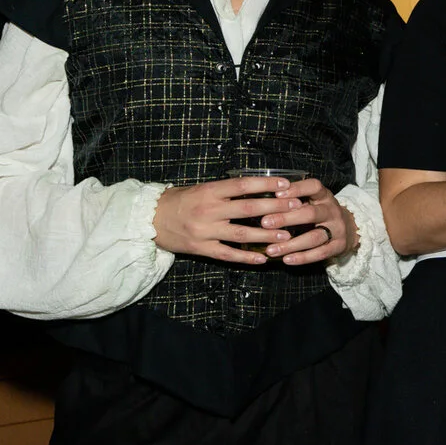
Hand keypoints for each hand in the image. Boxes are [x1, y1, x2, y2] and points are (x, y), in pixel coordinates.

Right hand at [153, 177, 295, 264]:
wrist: (149, 219)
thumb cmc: (179, 201)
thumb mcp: (200, 189)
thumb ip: (225, 191)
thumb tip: (257, 188)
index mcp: (209, 191)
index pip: (243, 185)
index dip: (266, 184)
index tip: (286, 185)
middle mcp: (209, 210)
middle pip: (248, 208)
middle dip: (275, 208)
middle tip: (296, 208)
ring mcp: (205, 231)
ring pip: (242, 234)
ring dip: (267, 235)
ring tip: (287, 236)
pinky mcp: (201, 248)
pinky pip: (228, 254)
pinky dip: (246, 257)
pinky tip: (263, 259)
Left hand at [249, 178, 353, 266]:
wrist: (351, 228)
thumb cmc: (320, 213)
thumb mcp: (312, 201)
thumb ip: (293, 201)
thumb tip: (262, 201)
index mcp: (324, 196)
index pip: (314, 187)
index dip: (297, 189)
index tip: (277, 194)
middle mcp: (332, 211)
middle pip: (311, 214)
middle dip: (287, 219)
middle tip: (265, 223)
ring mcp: (338, 229)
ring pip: (314, 237)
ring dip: (291, 244)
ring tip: (270, 250)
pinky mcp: (339, 246)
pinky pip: (320, 253)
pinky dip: (303, 258)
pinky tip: (286, 260)